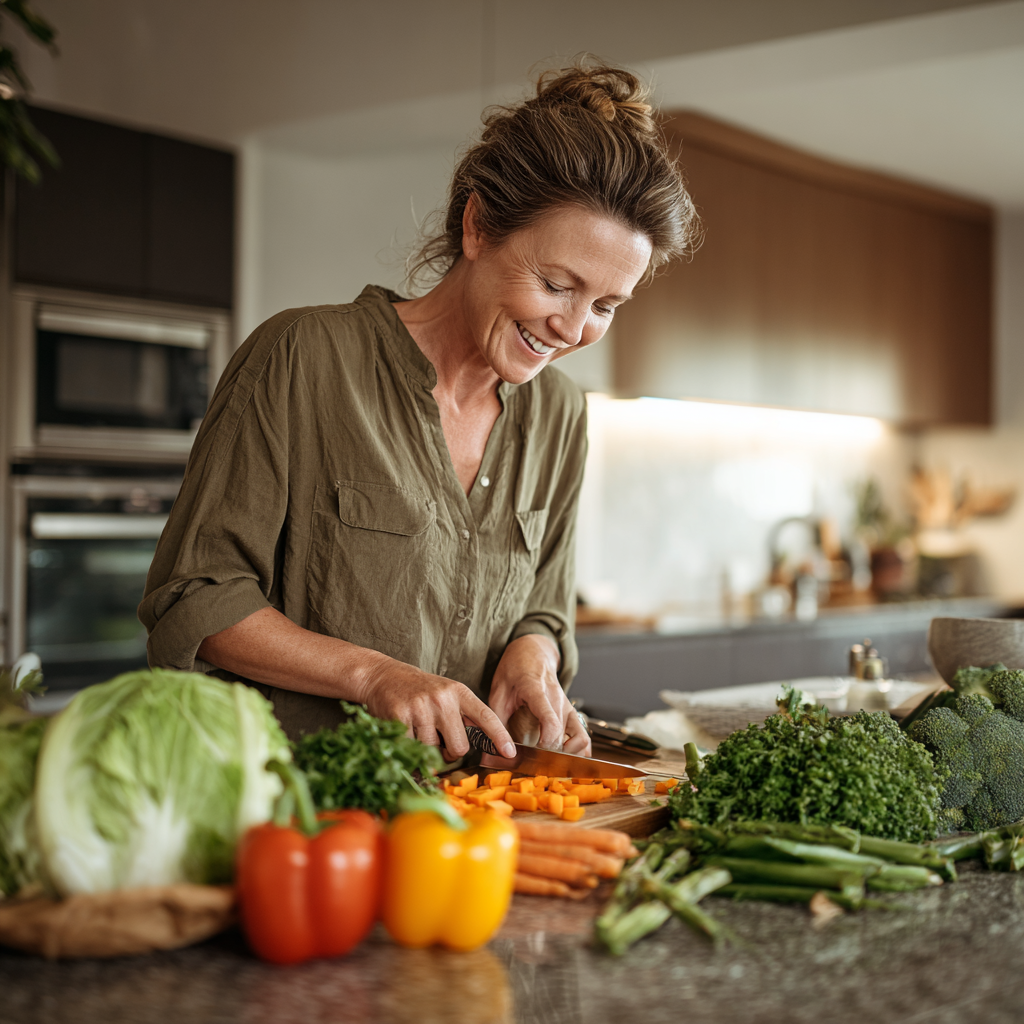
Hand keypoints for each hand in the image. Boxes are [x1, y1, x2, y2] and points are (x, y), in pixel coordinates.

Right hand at [356, 654, 515, 760]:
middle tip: (441, 744)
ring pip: (433, 751)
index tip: (510, 752)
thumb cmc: (419, 690)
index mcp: (459, 692)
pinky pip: (411, 748)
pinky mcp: (400, 716)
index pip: (486, 716)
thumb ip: (463, 715)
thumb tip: (481, 746)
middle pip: (459, 747)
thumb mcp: (447, 694)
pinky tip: (405, 732)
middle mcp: (442, 698)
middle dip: (451, 753)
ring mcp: (421, 707)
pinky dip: (408, 747)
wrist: (383, 675)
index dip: (500, 736)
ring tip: (419, 732)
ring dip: (427, 751)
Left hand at [488, 634, 591, 755]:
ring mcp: (566, 705)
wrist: (532, 652)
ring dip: (567, 754)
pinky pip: (583, 735)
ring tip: (549, 761)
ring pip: (579, 737)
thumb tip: (491, 748)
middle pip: (562, 733)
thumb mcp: (498, 691)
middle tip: (533, 764)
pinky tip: (565, 757)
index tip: (537, 753)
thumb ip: (496, 721)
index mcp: (535, 689)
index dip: (547, 740)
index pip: (550, 718)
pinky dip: (579, 750)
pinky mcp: (571, 711)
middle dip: (550, 754)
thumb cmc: (513, 670)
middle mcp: (556, 697)